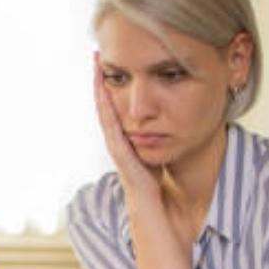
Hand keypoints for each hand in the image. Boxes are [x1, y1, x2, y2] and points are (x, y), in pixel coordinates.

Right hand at [93, 54, 160, 204]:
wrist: (156, 213)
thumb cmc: (160, 189)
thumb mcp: (161, 155)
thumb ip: (161, 139)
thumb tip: (172, 121)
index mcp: (127, 142)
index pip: (116, 109)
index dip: (112, 87)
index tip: (111, 64)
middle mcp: (119, 142)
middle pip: (106, 105)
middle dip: (102, 81)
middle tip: (97, 55)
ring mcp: (117, 147)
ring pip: (104, 110)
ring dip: (99, 86)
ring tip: (96, 63)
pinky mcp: (119, 152)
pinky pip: (110, 122)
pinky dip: (104, 103)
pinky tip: (102, 86)